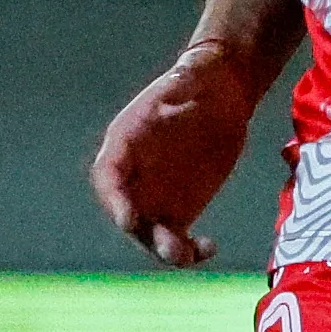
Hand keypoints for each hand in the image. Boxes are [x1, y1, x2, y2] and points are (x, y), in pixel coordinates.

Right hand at [88, 39, 265, 267]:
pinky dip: (190, 250)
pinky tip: (209, 247)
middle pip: (127, 212)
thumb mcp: (189, 77)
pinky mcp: (180, 208)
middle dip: (143, 233)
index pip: (109, 176)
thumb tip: (179, 82)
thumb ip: (180, 84)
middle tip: (169, 246)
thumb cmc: (199, 80)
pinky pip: (178, 238)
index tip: (127, 219)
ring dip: (165, 248)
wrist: (221, 93)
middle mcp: (133, 175)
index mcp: (125, 142)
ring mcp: (155, 196)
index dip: (114, 200)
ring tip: (187, 254)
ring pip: (151, 232)